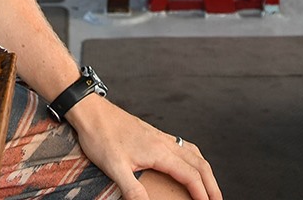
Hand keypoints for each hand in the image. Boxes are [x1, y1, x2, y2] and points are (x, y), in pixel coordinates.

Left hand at [68, 95, 220, 199]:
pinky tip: (187, 164)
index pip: (191, 175)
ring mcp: (160, 136)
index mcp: (160, 151)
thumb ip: (133, 190)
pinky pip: (183, 146)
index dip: (203, 194)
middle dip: (212, 185)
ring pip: (194, 153)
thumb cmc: (101, 136)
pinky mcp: (153, 134)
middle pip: (199, 164)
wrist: (91, 111)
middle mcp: (165, 142)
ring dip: (205, 171)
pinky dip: (194, 159)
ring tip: (209, 187)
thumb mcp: (114, 167)